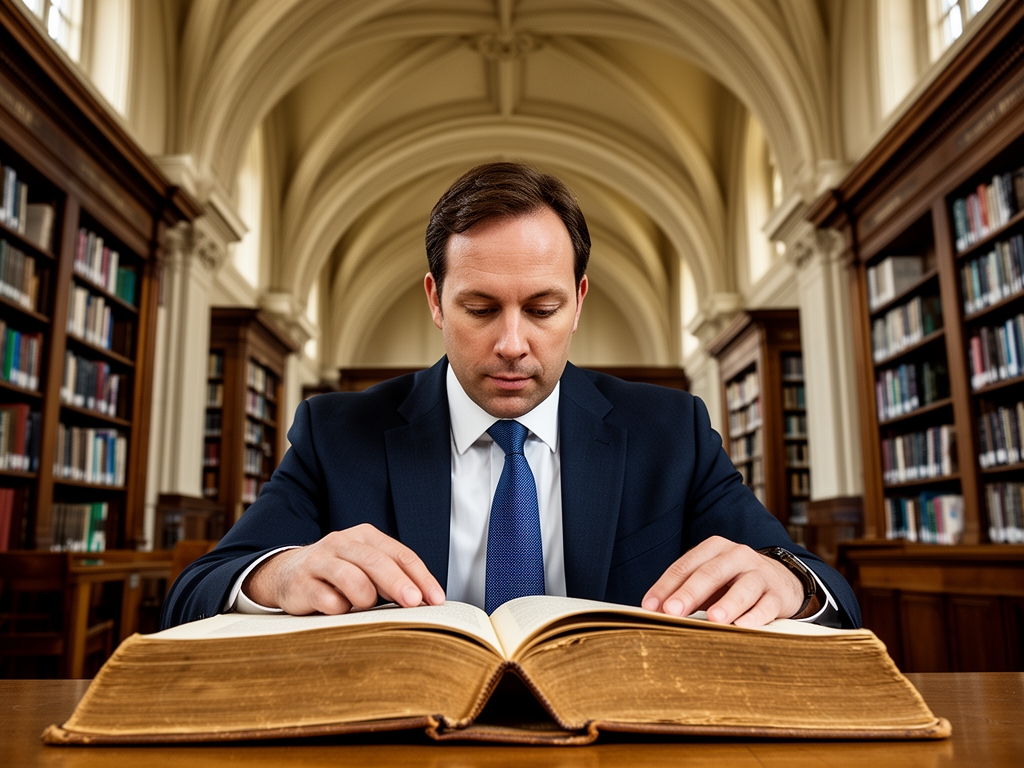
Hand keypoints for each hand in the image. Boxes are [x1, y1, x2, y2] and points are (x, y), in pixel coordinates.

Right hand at [242, 524, 445, 614]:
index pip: (400, 554)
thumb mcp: (365, 568)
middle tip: (414, 603)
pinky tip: (338, 610)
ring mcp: (319, 561)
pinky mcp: (301, 583)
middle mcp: (342, 543)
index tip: (436, 599)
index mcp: (364, 537)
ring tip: (365, 606)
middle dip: (398, 584)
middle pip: (376, 562)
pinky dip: (338, 609)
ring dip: (366, 598)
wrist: (285, 574)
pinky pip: (327, 600)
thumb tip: (425, 602)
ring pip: (351, 578)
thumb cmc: (337, 574)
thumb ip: (391, 578)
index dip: (421, 576)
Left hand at [641, 536, 811, 627]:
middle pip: (711, 573)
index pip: (685, 566)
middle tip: (672, 611)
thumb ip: (684, 591)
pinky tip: (743, 626)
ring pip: (744, 587)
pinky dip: (756, 617)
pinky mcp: (778, 594)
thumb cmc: (733, 583)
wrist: (780, 580)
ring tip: (713, 619)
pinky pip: (767, 606)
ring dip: (727, 604)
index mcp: (714, 549)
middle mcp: (737, 556)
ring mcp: (760, 573)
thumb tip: (654, 611)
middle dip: (689, 593)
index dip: (665, 586)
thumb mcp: (709, 581)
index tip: (649, 606)